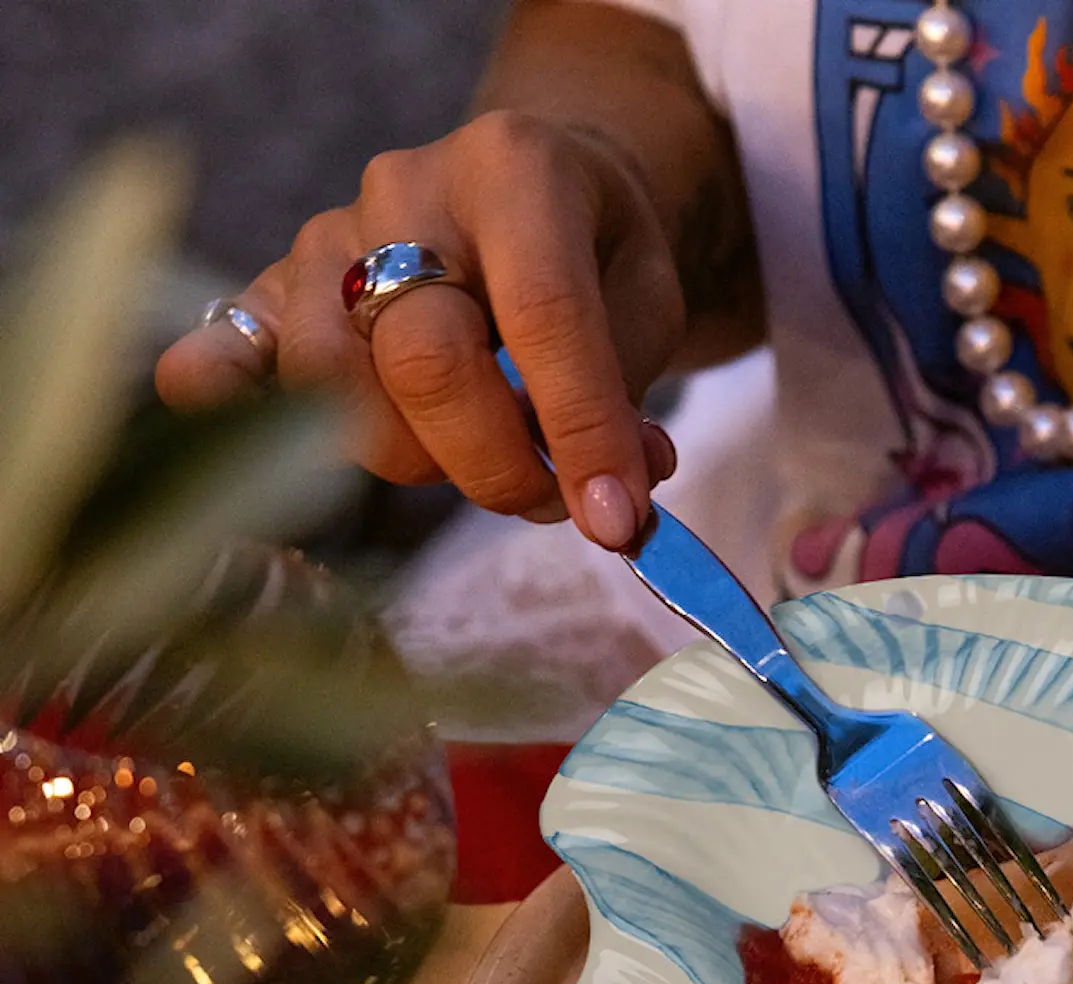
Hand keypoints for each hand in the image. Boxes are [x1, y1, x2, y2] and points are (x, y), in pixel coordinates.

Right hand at [154, 111, 684, 546]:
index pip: (543, 314)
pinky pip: (231, 347)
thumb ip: (626, 396)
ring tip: (477, 456)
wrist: (531, 188)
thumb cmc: (594, 254)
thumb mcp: (647, 300)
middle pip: (424, 359)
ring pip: (337, 385)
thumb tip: (608, 502)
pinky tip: (224, 418)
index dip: (581, 432)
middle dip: (495, 462)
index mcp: (516, 171)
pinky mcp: (277, 288)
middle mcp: (407, 193)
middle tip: (548, 495)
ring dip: (415, 459)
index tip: (615, 520)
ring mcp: (329, 238)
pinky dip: (222, 393)